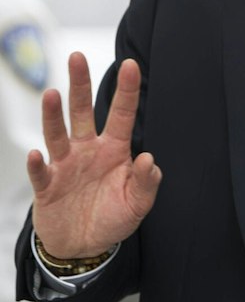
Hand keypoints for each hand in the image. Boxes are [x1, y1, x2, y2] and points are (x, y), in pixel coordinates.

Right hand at [27, 54, 160, 259]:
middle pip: (82, 112)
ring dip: (53, 115)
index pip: (122, 115)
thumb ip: (145, 183)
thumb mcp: (137, 205)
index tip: (132, 65)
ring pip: (57, 134)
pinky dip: (37, 164)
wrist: (83, 245)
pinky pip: (40, 172)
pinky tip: (36, 154)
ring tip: (51, 93)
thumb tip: (150, 160)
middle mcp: (87, 151)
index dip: (127, 91)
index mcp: (114, 151)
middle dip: (80, 85)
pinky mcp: (46, 186)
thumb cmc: (111, 218)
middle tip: (77, 56)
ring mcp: (65, 165)